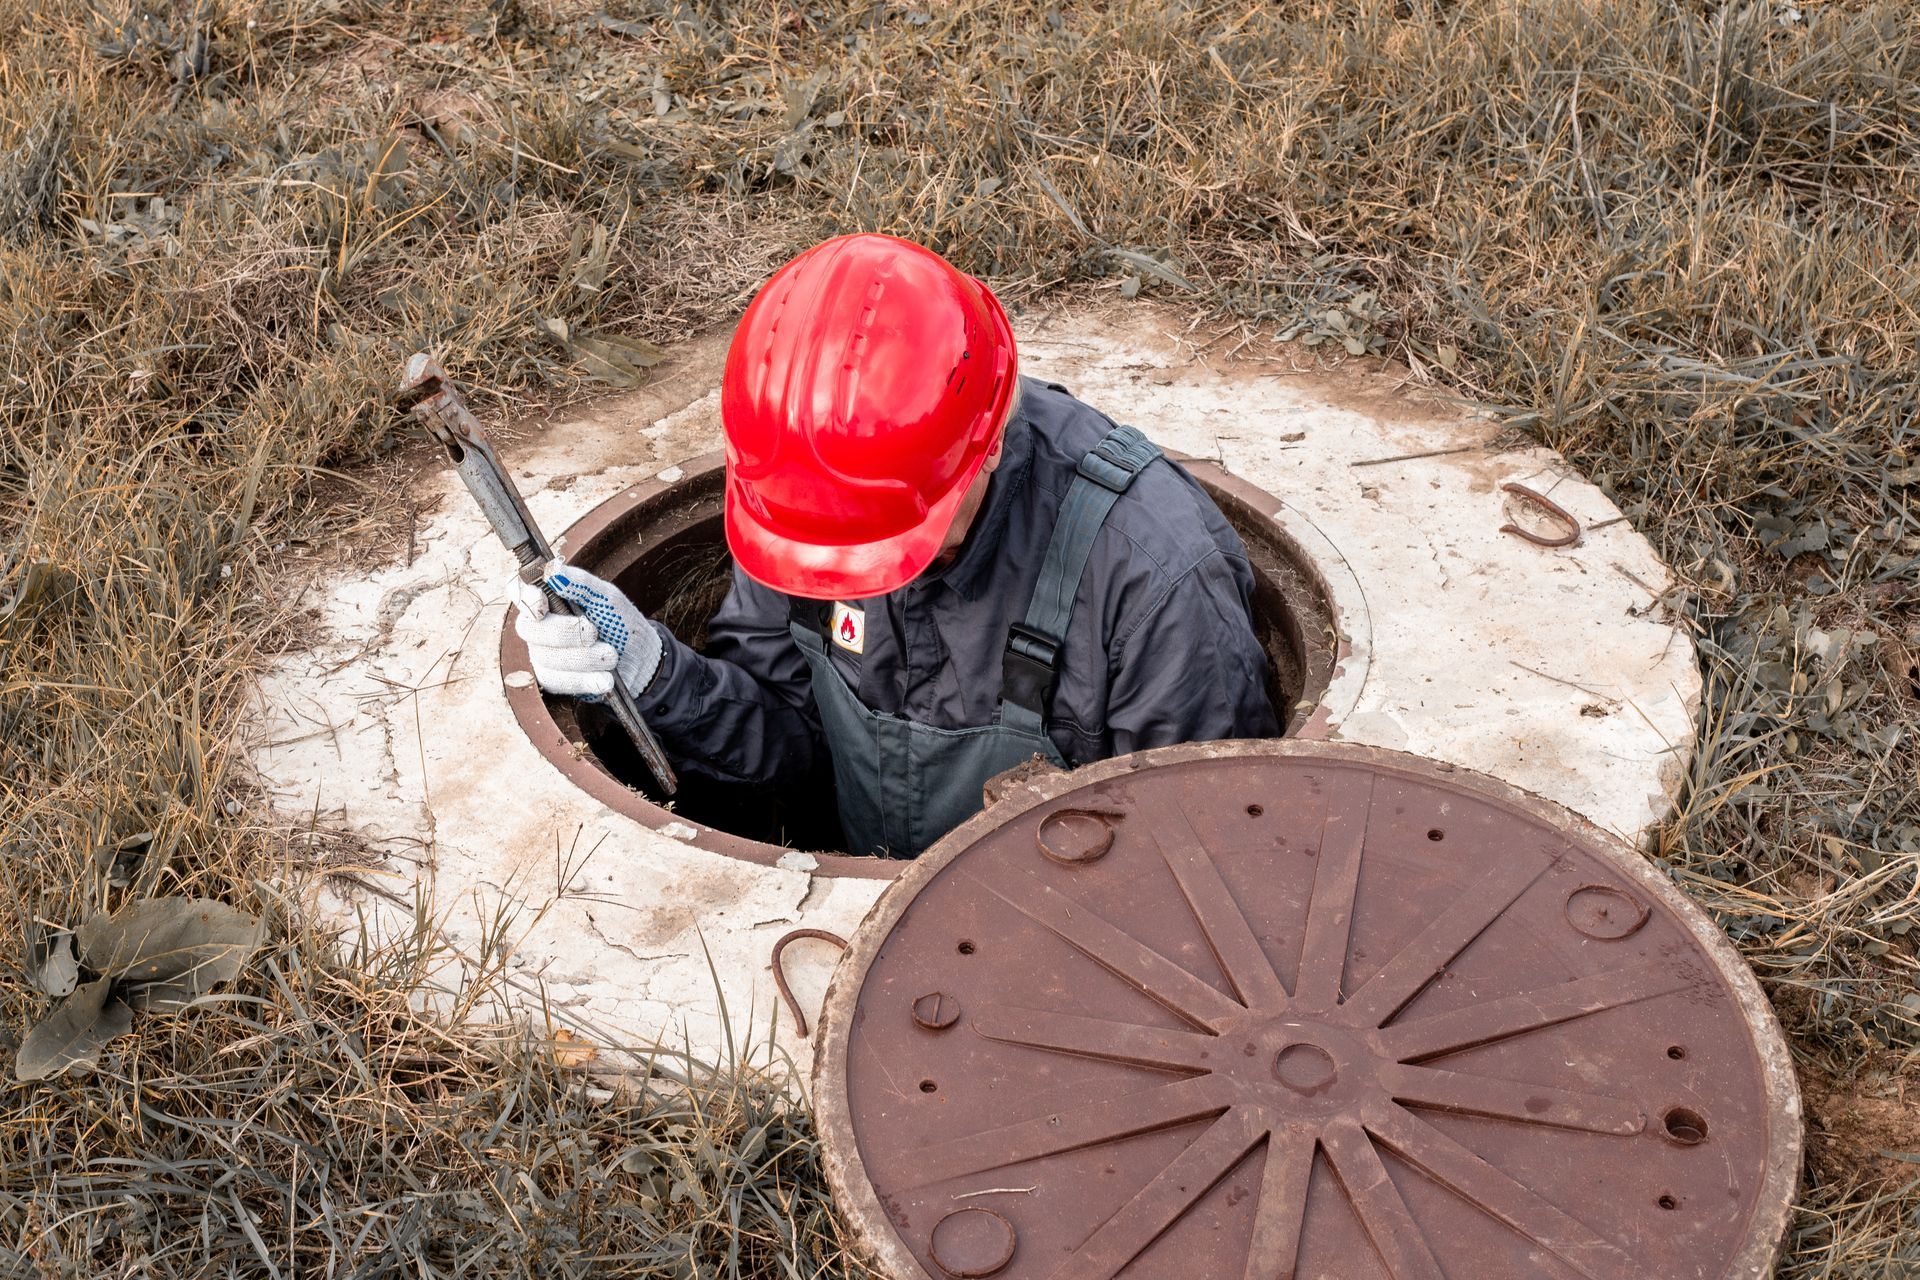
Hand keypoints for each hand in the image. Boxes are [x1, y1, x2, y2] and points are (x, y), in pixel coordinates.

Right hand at [510, 562, 663, 699]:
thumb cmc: (619, 622)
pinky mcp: (553, 679)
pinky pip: (558, 680)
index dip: (524, 596)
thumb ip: (582, 584)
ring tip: (611, 656)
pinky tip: (605, 679)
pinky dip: (584, 679)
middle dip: (564, 632)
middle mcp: (538, 625)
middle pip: (529, 628)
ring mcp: (542, 653)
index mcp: (548, 598)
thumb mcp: (608, 599)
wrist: (639, 660)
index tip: (542, 603)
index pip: (519, 591)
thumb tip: (554, 571)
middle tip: (594, 632)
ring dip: (584, 657)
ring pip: (547, 657)